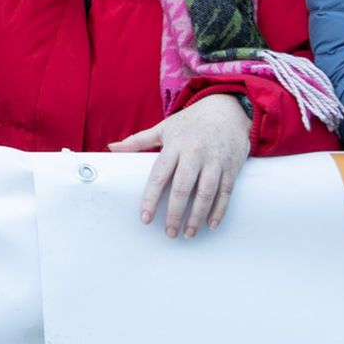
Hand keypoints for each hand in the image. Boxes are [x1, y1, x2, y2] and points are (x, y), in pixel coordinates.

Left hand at [107, 94, 250, 238]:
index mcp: (175, 146)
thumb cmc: (191, 122)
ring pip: (206, 193)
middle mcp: (195, 154)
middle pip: (183, 188)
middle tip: (169, 232)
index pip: (159, 176)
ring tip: (187, 233)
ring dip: (197, 217)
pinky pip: (225, 193)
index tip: (145, 218)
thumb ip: (138, 141)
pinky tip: (210, 225)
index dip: (151, 198)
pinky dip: (219, 211)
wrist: (227, 110)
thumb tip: (112, 147)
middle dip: (175, 213)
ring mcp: (215, 162)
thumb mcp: (163, 128)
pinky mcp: (231, 168)